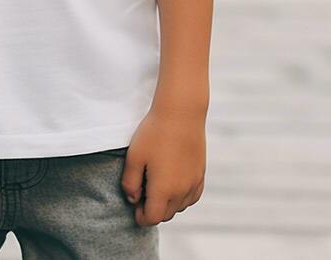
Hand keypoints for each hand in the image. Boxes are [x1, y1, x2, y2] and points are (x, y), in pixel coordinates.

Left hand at [121, 105, 205, 226]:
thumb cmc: (154, 133)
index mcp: (163, 190)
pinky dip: (180, 196)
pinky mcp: (201, 175)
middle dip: (153, 210)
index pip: (152, 218)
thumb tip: (133, 199)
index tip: (135, 205)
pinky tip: (172, 182)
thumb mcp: (134, 156)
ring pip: (179, 207)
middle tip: (142, 192)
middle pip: (165, 215)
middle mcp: (181, 192)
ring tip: (156, 183)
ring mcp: (193, 184)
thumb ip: (130, 183)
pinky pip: (191, 197)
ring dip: (167, 203)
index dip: (140, 216)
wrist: (181, 113)